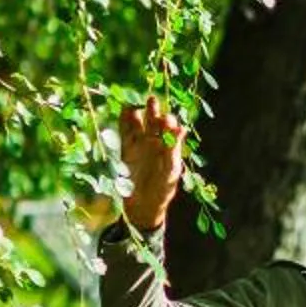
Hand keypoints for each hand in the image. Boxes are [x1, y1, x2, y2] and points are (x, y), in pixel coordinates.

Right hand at [116, 96, 186, 228]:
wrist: (142, 207)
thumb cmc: (162, 191)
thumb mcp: (170, 171)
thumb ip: (173, 150)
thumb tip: (181, 129)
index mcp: (170, 147)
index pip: (171, 128)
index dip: (168, 121)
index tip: (165, 119)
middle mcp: (156, 143)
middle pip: (155, 121)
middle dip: (154, 110)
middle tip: (151, 99)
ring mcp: (140, 146)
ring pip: (139, 124)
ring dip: (137, 113)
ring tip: (135, 104)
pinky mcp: (126, 150)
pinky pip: (125, 133)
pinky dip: (124, 122)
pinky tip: (124, 111)